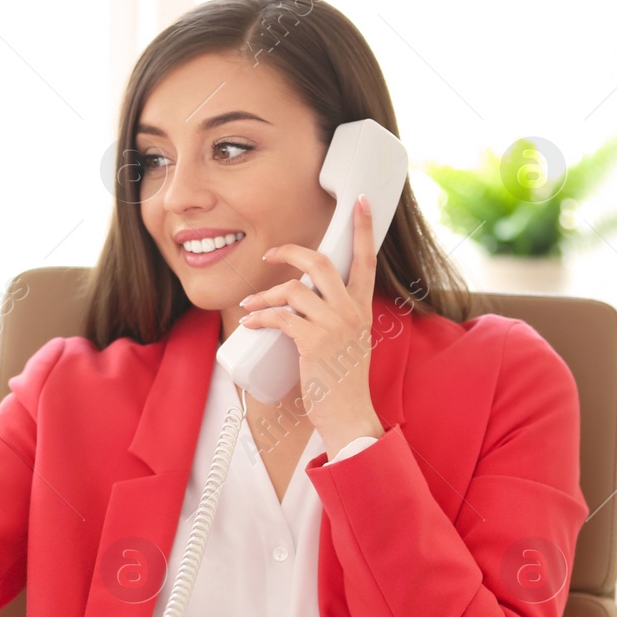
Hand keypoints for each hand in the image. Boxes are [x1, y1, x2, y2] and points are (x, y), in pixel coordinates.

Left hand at [237, 193, 384, 455]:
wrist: (348, 414)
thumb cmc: (341, 379)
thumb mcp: (348, 339)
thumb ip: (334, 314)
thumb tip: (303, 297)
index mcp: (362, 307)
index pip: (366, 259)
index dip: (362, 229)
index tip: (360, 202)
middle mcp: (352, 311)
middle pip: (320, 263)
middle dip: (290, 252)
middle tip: (270, 254)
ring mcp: (335, 326)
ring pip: (294, 290)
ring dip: (264, 296)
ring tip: (249, 306)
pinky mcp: (314, 343)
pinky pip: (281, 318)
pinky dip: (260, 318)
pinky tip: (249, 323)